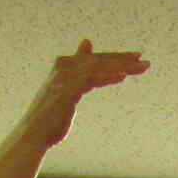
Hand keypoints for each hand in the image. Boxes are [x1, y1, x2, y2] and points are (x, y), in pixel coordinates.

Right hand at [23, 41, 149, 150]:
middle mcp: (64, 68)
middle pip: (98, 61)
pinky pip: (90, 81)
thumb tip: (87, 43)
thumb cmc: (51, 116)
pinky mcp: (66, 92)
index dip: (115, 58)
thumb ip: (79, 69)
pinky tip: (123, 75)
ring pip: (97, 68)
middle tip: (144, 60)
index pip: (95, 59)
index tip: (135, 58)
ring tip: (140, 66)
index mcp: (65, 67)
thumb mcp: (68, 88)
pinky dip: (107, 77)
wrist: (34, 134)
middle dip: (122, 60)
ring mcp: (64, 79)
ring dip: (120, 66)